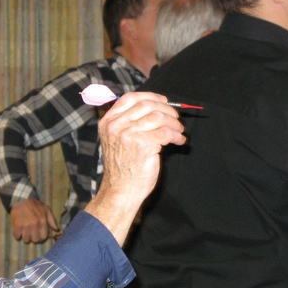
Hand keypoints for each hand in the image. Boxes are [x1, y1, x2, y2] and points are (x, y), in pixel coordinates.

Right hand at [10, 197, 59, 242]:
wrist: (22, 199)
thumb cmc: (35, 205)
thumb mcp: (46, 210)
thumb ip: (52, 220)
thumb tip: (57, 229)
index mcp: (42, 222)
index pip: (43, 237)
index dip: (41, 237)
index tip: (38, 235)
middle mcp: (35, 225)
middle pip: (35, 240)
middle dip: (33, 238)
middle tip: (31, 233)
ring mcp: (25, 226)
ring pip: (26, 240)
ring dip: (25, 237)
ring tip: (25, 232)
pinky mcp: (16, 226)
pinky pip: (17, 237)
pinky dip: (17, 235)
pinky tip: (18, 230)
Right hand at [85, 92, 185, 244]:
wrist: (121, 190)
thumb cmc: (123, 167)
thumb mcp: (118, 139)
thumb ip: (129, 122)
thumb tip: (157, 107)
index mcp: (108, 122)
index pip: (130, 98)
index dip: (150, 96)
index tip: (164, 101)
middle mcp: (116, 126)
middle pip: (147, 105)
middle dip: (166, 110)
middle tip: (176, 118)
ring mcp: (128, 134)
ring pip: (158, 117)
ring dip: (174, 123)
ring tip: (179, 131)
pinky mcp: (142, 144)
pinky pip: (166, 133)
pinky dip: (176, 136)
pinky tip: (179, 141)